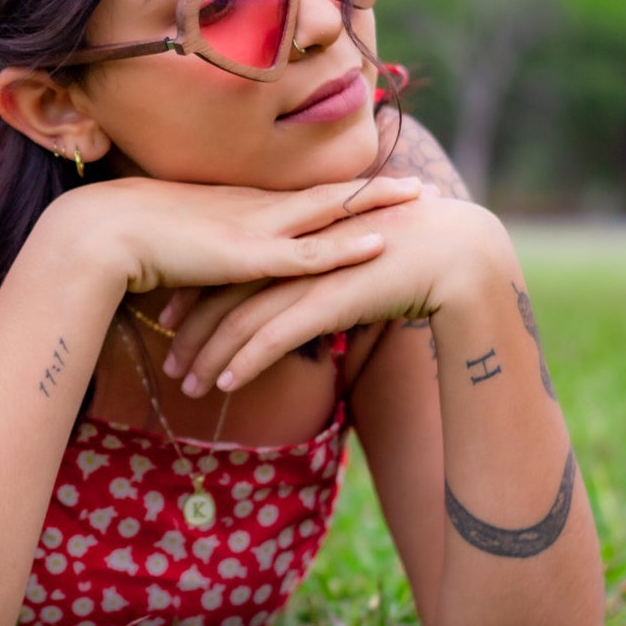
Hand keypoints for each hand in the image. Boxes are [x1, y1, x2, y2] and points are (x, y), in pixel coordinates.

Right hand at [51, 174, 427, 299]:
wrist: (99, 235)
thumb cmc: (125, 241)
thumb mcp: (172, 245)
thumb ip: (197, 255)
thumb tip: (206, 273)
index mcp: (234, 203)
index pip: (296, 194)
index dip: (335, 190)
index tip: (370, 184)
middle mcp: (250, 206)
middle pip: (324, 194)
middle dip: (373, 190)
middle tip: (417, 187)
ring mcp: (251, 227)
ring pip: (327, 212)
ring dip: (374, 206)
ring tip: (418, 200)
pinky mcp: (245, 254)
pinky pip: (306, 253)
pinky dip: (345, 248)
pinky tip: (379, 244)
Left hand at [160, 194, 511, 395]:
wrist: (457, 249)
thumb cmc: (408, 253)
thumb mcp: (350, 260)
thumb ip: (321, 273)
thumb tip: (306, 295)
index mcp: (293, 239)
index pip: (230, 270)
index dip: (197, 298)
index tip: (171, 321)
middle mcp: (293, 254)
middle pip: (224, 297)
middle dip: (191, 335)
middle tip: (169, 365)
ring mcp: (309, 276)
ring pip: (242, 321)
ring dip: (211, 358)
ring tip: (188, 387)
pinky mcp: (329, 299)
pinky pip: (276, 335)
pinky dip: (247, 361)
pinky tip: (227, 384)